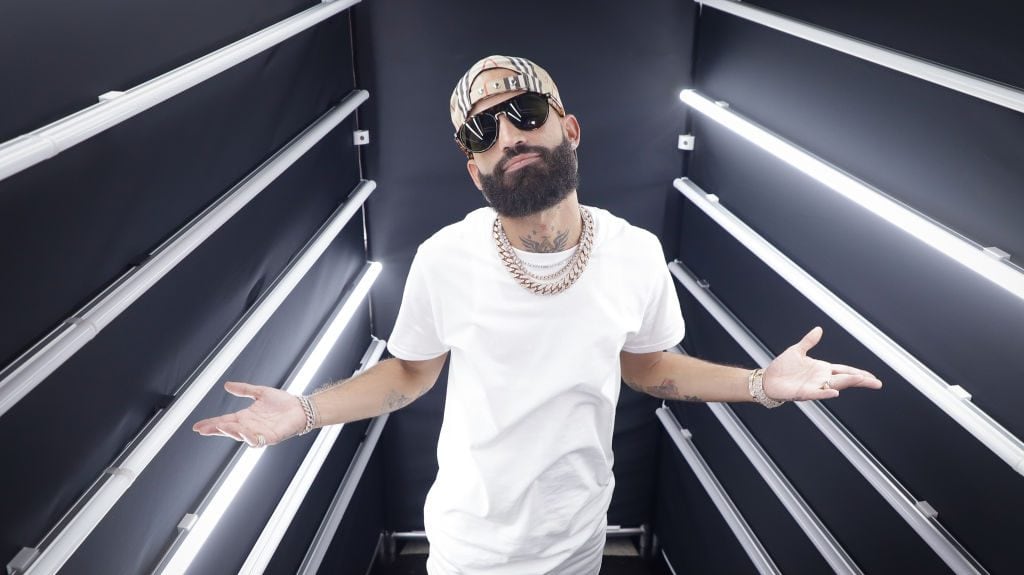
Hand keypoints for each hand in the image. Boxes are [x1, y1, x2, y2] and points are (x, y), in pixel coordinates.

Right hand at [192, 381, 306, 446]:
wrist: (301, 408)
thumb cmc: (283, 402)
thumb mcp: (260, 392)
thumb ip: (244, 389)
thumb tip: (227, 385)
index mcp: (246, 417)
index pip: (224, 421)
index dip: (211, 423)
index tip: (197, 426)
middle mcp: (250, 427)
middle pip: (229, 430)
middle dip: (215, 430)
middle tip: (202, 430)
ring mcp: (260, 433)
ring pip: (241, 435)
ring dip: (230, 432)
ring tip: (220, 427)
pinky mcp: (271, 437)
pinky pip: (258, 440)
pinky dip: (249, 437)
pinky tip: (242, 432)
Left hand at [764, 327, 882, 400]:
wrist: (767, 379)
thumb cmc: (782, 367)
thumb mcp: (797, 350)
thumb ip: (809, 341)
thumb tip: (819, 329)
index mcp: (822, 369)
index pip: (845, 370)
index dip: (859, 373)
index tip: (872, 377)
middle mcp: (821, 379)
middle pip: (845, 379)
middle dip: (861, 380)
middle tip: (877, 383)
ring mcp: (814, 386)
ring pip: (835, 386)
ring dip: (848, 383)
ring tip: (861, 380)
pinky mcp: (803, 392)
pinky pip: (817, 393)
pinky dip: (825, 394)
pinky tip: (834, 393)